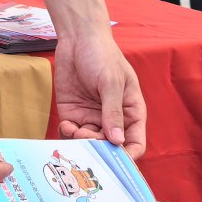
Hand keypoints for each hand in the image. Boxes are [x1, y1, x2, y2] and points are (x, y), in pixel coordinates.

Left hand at [53, 26, 146, 156]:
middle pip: (109, 148)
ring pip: (89, 144)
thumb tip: (117, 140)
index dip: (127, 157)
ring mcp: (92, 118)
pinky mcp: (73, 114)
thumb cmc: (102, 54)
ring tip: (74, 129)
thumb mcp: (111, 81)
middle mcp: (112, 119)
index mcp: (131, 112)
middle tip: (86, 139)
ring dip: (81, 142)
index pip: (135, 143)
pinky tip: (66, 125)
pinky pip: (71, 134)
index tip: (115, 164)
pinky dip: (67, 135)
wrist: (77, 38)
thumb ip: (113, 111)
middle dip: (98, 149)